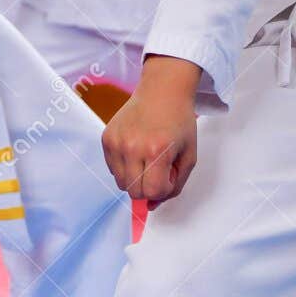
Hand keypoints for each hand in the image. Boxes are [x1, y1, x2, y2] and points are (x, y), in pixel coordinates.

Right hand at [101, 56, 200, 204]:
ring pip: (121, 183)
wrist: (162, 91)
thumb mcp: (188, 156)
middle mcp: (133, 146)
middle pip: (134, 191)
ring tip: (146, 159)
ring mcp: (116, 142)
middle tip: (158, 168)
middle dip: (148, 187)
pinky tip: (136, 150)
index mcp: (156, 150)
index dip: (162, 190)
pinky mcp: (106, 138)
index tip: (168, 176)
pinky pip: (112, 169)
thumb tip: (152, 205)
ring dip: (135, 179)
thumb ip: (175, 185)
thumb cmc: (179, 121)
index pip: (151, 192)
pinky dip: (124, 167)